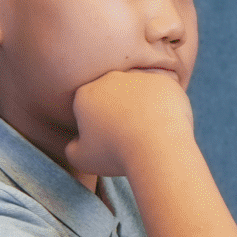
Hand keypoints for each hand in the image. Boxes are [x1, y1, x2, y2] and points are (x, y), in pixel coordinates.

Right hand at [65, 69, 194, 179]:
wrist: (156, 148)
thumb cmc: (117, 155)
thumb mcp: (82, 159)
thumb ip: (72, 148)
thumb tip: (76, 142)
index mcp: (85, 93)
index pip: (88, 105)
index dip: (97, 124)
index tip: (108, 139)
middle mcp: (109, 78)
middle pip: (112, 94)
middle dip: (118, 111)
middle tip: (129, 135)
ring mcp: (138, 77)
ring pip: (138, 91)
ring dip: (141, 106)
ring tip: (148, 130)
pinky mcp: (163, 81)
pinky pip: (161, 93)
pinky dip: (163, 105)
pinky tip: (164, 123)